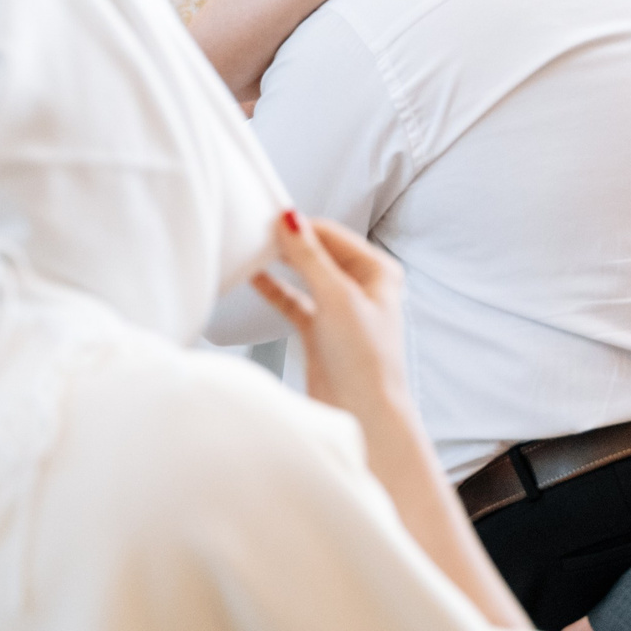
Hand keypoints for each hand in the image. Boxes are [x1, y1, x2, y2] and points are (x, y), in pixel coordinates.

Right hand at [251, 210, 411, 418]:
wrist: (363, 414)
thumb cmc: (365, 359)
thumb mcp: (337, 298)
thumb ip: (310, 258)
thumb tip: (290, 219)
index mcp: (379, 272)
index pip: (334, 235)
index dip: (303, 226)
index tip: (269, 217)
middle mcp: (362, 287)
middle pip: (319, 253)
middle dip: (290, 243)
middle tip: (256, 230)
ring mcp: (340, 310)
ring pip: (305, 276)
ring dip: (281, 264)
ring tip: (252, 249)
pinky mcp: (320, 331)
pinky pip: (293, 301)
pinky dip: (275, 290)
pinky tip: (255, 278)